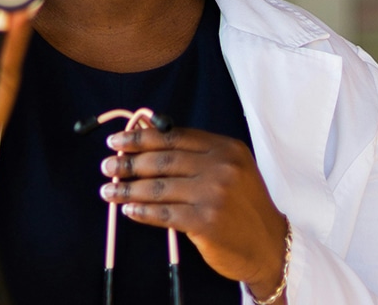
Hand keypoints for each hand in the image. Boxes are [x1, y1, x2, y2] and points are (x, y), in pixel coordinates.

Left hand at [99, 127, 288, 299]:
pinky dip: (142, 212)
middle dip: (129, 162)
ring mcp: (214, 195)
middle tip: (107, 165)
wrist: (269, 245)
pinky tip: (128, 210)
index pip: (174, 137)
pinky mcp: (206, 222)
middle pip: (162, 160)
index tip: (117, 141)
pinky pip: (164, 214)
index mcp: (225, 149)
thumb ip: (194, 152)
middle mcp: (221, 168)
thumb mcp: (229, 169)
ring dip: (127, 189)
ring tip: (108, 190)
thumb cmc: (243, 206)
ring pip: (159, 187)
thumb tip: (147, 131)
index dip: (141, 138)